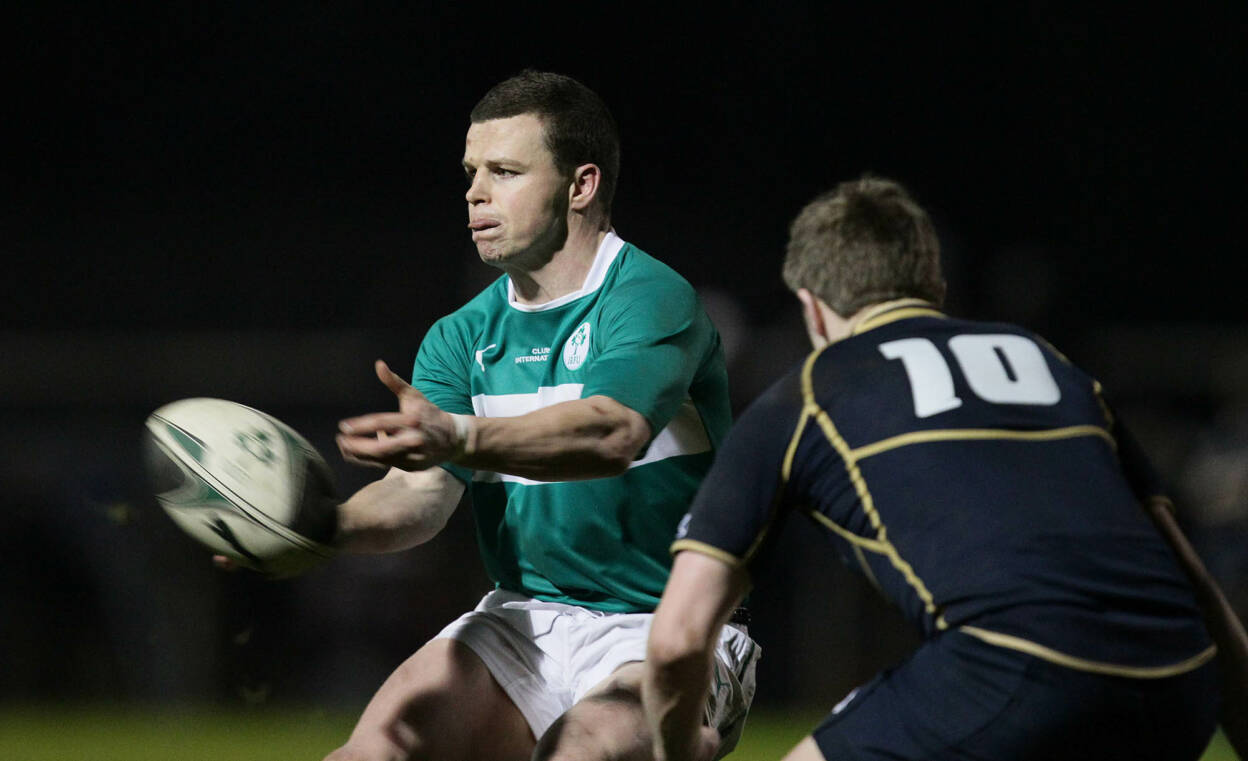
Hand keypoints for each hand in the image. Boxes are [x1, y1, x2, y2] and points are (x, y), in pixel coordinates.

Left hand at [336, 360, 462, 470]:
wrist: (454, 438)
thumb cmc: (430, 414)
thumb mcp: (414, 396)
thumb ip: (394, 382)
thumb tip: (378, 364)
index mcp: (413, 420)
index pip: (382, 422)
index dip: (360, 425)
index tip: (343, 426)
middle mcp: (414, 440)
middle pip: (380, 447)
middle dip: (357, 446)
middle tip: (340, 440)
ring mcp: (414, 456)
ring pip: (381, 459)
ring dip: (359, 454)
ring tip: (344, 446)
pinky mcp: (413, 467)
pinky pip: (386, 465)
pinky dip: (369, 460)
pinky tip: (356, 453)